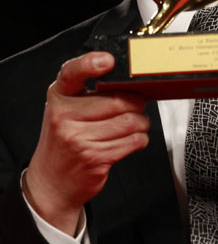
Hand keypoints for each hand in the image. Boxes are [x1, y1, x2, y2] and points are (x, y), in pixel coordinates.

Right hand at [24, 52, 149, 235]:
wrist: (50, 182)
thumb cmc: (64, 140)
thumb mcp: (65, 109)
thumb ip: (88, 92)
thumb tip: (127, 81)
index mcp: (59, 97)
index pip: (71, 72)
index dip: (90, 63)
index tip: (107, 61)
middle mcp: (65, 116)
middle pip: (117, 101)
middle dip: (136, 102)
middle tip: (137, 104)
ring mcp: (78, 139)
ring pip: (129, 121)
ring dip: (141, 122)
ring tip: (136, 122)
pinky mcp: (94, 158)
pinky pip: (132, 141)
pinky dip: (140, 138)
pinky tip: (133, 138)